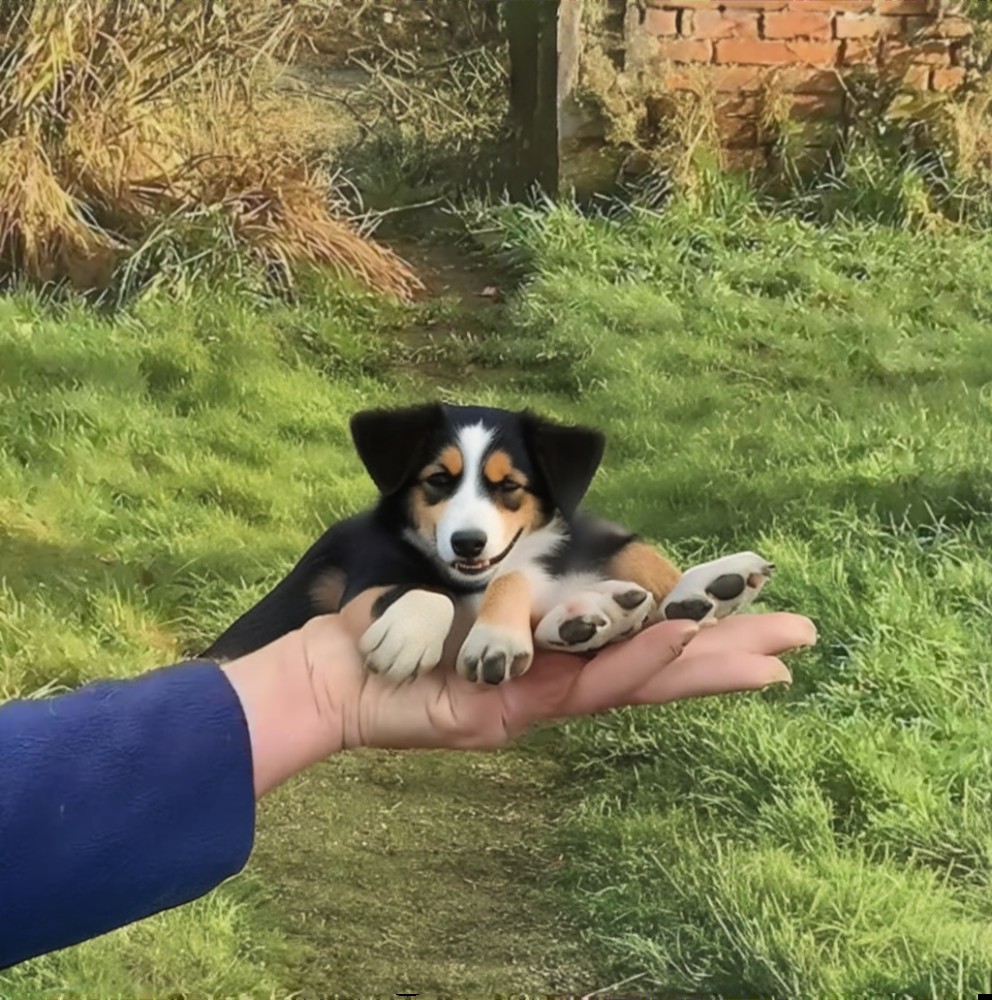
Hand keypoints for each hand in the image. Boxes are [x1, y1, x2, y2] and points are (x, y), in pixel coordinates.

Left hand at [304, 611, 816, 750]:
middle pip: (653, 667)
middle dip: (724, 652)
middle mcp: (554, 679)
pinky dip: (631, 658)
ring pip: (631, 679)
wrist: (333, 666)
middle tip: (799, 640)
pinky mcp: (505, 713)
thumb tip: (560, 559)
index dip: (698, 625)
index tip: (751, 600)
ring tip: (766, 646)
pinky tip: (677, 635)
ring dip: (697, 658)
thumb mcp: (474, 595)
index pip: (639, 639)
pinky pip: (578, 685)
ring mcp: (535, 700)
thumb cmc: (400, 626)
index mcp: (553, 651)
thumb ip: (523, 588)